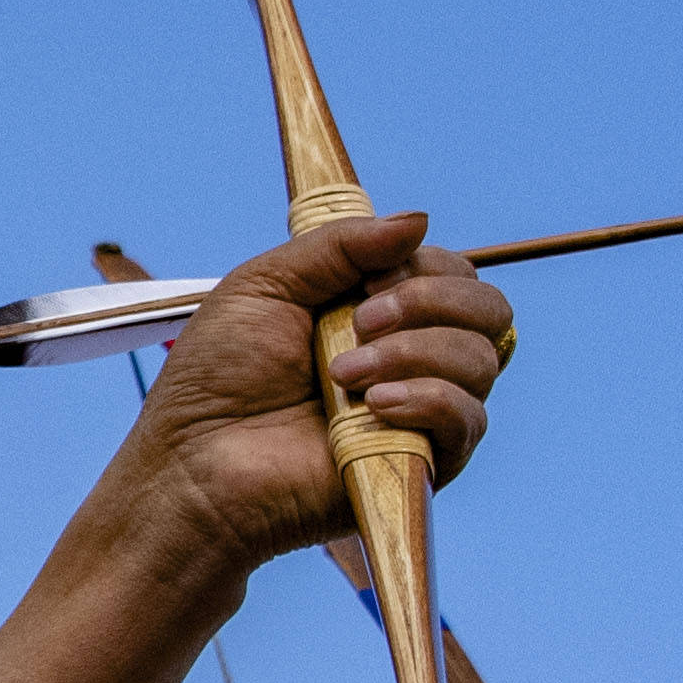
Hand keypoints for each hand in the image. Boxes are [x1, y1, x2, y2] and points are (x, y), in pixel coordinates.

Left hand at [91, 214, 513, 589]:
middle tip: (364, 321)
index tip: (364, 284)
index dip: (422, 267)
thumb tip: (421, 220)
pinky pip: (468, 418)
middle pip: (487, 310)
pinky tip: (374, 406)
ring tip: (344, 374)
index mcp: (379, 310)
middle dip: (430, 300)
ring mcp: (420, 411)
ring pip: (480, 360)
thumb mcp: (269, 283)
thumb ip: (342, 245)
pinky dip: (427, 398)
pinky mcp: (421, 463)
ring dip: (413, 352)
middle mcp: (411, 357)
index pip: (452, 272)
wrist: (195, 462)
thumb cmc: (218, 377)